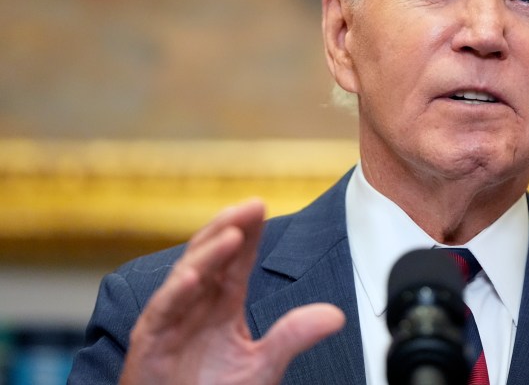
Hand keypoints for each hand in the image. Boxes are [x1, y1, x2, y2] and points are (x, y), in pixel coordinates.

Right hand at [119, 200, 344, 384]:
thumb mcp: (263, 364)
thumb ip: (293, 336)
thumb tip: (337, 315)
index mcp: (221, 305)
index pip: (236, 260)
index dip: (249, 233)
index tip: (263, 207)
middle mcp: (195, 304)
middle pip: (210, 255)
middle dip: (230, 228)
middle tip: (252, 205)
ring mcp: (170, 319)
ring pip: (187, 274)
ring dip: (209, 253)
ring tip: (233, 233)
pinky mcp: (149, 342)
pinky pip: (162, 310)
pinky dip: (176, 292)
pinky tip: (195, 276)